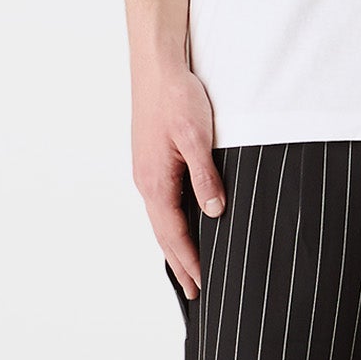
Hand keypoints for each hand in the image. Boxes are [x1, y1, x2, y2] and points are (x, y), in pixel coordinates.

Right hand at [133, 58, 226, 300]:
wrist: (157, 65)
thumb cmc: (177, 96)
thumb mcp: (197, 137)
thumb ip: (205, 176)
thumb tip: (213, 213)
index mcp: (156, 182)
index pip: (174, 234)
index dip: (191, 262)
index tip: (204, 287)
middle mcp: (146, 182)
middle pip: (163, 234)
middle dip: (180, 264)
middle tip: (195, 294)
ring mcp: (147, 172)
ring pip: (161, 219)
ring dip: (174, 246)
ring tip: (188, 269)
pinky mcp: (151, 161)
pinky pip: (161, 203)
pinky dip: (170, 224)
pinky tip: (181, 226)